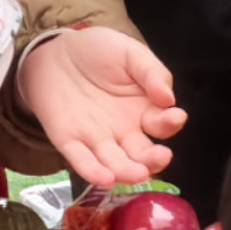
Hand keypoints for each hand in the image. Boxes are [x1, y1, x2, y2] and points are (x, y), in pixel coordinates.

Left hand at [16, 27, 184, 187]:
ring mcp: (97, 140)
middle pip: (143, 154)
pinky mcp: (70, 142)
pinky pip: (82, 161)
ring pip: (116, 164)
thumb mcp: (130, 53)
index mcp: (144, 111)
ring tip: (137, 174)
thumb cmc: (98, 52)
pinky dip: (93, 171)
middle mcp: (124, 132)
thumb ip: (152, 72)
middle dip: (154, 159)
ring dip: (127, 172)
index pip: (162, 124)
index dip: (170, 122)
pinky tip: (105, 178)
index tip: (174, 116)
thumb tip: (169, 98)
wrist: (56, 51)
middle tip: (161, 157)